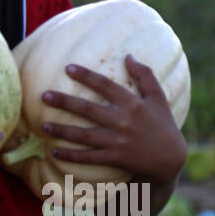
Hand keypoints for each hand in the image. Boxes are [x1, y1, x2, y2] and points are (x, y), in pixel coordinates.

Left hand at [39, 54, 187, 185]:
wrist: (171, 159)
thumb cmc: (163, 125)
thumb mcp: (158, 98)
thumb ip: (145, 75)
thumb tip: (129, 56)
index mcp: (132, 103)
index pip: (105, 85)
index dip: (86, 76)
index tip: (68, 68)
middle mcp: (123, 121)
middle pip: (87, 109)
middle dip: (64, 102)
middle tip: (44, 96)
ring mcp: (118, 141)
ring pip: (84, 135)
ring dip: (62, 130)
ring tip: (44, 126)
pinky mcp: (115, 158)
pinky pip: (89, 157)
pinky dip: (71, 155)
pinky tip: (55, 152)